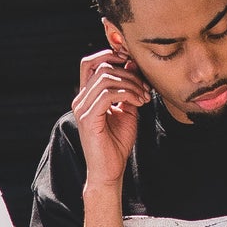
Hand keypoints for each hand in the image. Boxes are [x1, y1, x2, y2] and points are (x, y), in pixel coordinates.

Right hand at [73, 49, 148, 188]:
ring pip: (106, 78)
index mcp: (87, 95)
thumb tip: (132, 64)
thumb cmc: (117, 143)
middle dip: (129, 72)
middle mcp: (81, 99)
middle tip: (146, 87)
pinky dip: (128, 94)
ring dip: (131, 84)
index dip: (112, 55)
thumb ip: (127, 88)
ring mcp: (82, 108)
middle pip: (102, 66)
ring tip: (144, 97)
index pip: (92, 62)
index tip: (135, 65)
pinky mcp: (88, 118)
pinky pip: (108, 94)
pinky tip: (139, 103)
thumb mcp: (127, 110)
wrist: (110, 171)